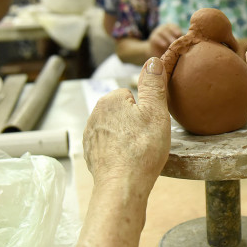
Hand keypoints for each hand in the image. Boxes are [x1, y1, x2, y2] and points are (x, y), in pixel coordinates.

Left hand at [83, 57, 170, 196]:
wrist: (122, 186)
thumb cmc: (142, 149)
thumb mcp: (156, 111)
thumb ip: (153, 84)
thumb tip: (152, 60)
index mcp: (109, 100)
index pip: (133, 96)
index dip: (145, 110)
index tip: (150, 126)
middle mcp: (94, 115)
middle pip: (124, 112)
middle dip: (135, 123)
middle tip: (147, 140)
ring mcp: (90, 136)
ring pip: (116, 129)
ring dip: (127, 137)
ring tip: (139, 152)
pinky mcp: (91, 154)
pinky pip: (109, 146)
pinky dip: (118, 152)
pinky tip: (128, 162)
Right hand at [147, 23, 182, 57]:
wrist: (157, 50)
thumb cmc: (170, 45)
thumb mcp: (176, 41)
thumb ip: (181, 40)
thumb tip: (189, 41)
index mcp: (170, 27)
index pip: (173, 26)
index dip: (176, 29)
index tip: (179, 33)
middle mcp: (164, 28)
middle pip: (167, 28)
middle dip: (172, 34)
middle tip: (176, 40)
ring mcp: (157, 32)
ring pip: (162, 32)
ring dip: (167, 37)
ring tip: (171, 43)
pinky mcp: (153, 38)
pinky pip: (155, 38)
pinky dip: (160, 41)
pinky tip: (164, 45)